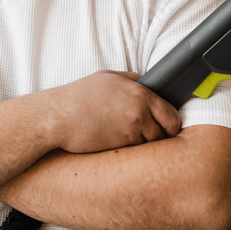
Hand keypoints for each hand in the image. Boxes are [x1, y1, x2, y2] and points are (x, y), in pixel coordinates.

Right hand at [49, 70, 180, 152]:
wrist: (58, 116)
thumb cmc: (78, 95)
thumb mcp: (108, 77)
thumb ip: (131, 79)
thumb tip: (145, 81)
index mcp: (140, 93)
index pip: (171, 113)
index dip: (172, 123)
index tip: (169, 127)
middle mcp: (139, 112)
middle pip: (166, 132)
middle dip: (163, 135)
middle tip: (155, 137)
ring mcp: (130, 131)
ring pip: (150, 143)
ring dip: (144, 143)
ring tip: (130, 138)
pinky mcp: (120, 146)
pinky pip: (135, 151)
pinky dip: (130, 149)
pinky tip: (119, 143)